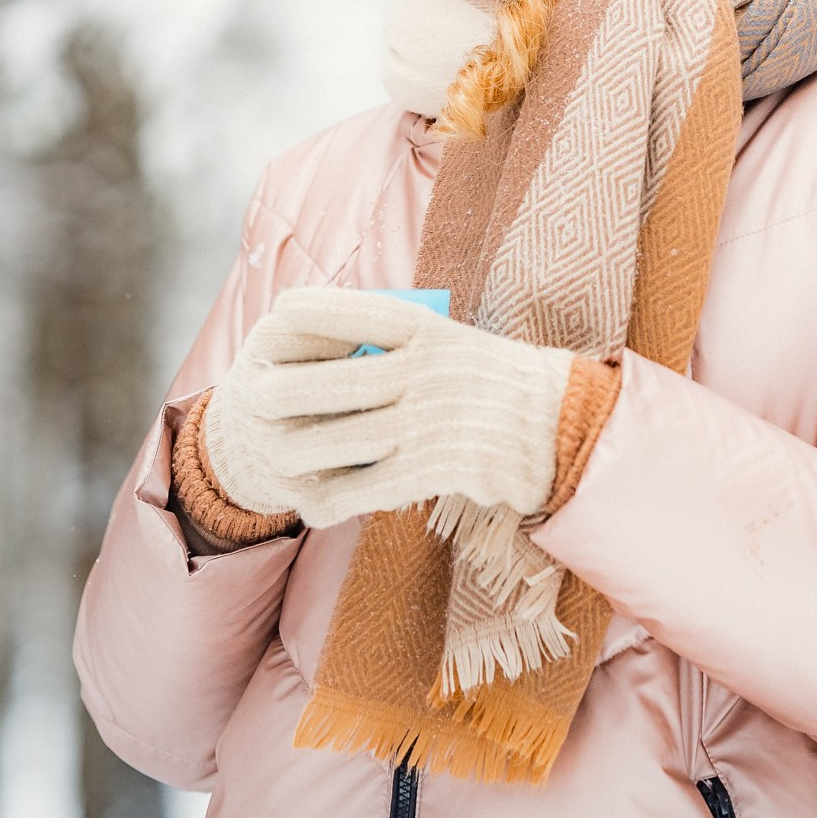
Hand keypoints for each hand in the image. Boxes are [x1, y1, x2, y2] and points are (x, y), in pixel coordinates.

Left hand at [200, 287, 572, 528]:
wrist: (561, 427)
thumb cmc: (497, 382)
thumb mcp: (452, 341)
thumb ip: (399, 341)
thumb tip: (333, 345)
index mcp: (424, 328)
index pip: (343, 312)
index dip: (298, 319)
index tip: (273, 324)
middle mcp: (422, 371)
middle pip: (325, 381)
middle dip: (280, 393)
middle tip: (255, 401)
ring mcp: (426, 422)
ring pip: (334, 440)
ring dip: (295, 453)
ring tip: (275, 458)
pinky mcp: (432, 470)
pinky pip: (362, 489)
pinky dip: (329, 501)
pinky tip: (313, 505)